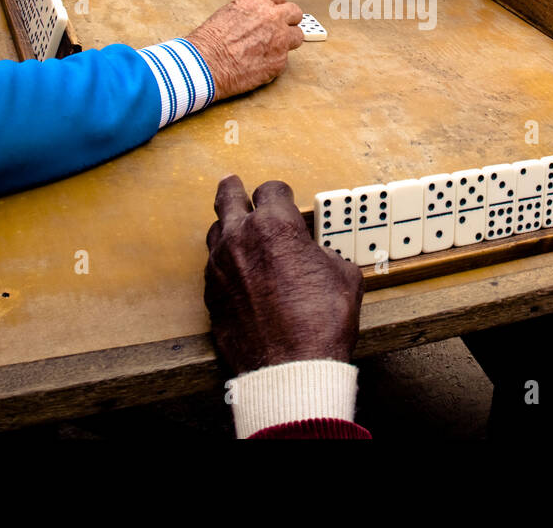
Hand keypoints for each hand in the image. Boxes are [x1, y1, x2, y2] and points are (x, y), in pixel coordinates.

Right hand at [186, 0, 303, 99]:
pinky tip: (260, 64)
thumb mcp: (228, 12)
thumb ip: (250, 12)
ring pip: (298, 36)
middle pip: (295, 13)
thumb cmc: (210, 41)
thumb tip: (258, 19)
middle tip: (281, 31)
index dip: (276, 8)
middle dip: (289, 21)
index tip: (274, 14)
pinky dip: (275, 61)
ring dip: (288, 41)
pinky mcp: (280, 60)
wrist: (205, 63)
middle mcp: (272, 16)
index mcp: (256, 1)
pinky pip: (285, 58)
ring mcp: (280, 38)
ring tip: (273, 49)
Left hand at [204, 176, 363, 373]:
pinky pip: (213, 266)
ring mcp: (220, 266)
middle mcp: (241, 238)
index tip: (283, 198)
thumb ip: (323, 253)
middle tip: (233, 184)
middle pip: (227, 196)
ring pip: (215, 231)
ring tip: (234, 228)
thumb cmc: (320, 323)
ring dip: (227, 227)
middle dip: (233, 188)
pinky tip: (236, 270)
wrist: (290, 368)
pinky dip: (224, 262)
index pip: (271, 189)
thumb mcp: (342, 275)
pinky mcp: (210, 294)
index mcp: (275, 226)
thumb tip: (316, 256)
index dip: (280, 193)